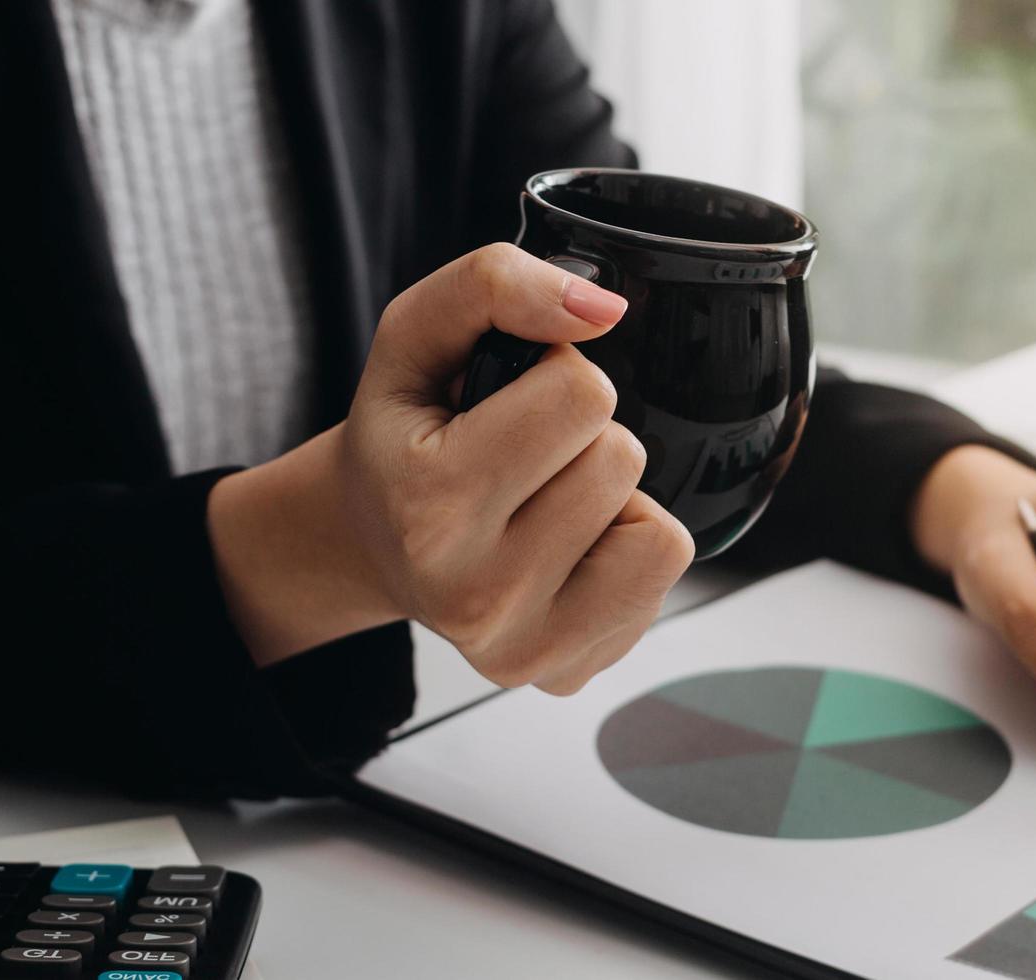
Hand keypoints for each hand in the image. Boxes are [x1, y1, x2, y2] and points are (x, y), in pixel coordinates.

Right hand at [211, 243, 694, 693]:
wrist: (373, 542)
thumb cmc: (404, 436)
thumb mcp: (418, 335)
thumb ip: (495, 284)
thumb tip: (601, 305)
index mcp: (429, 505)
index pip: (582, 394)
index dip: (558, 377)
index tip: (509, 402)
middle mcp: (474, 592)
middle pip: (621, 460)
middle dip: (584, 440)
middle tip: (524, 458)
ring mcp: (523, 646)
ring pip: (658, 532)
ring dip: (614, 500)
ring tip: (547, 502)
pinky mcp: (567, 672)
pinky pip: (661, 580)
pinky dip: (627, 551)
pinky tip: (566, 551)